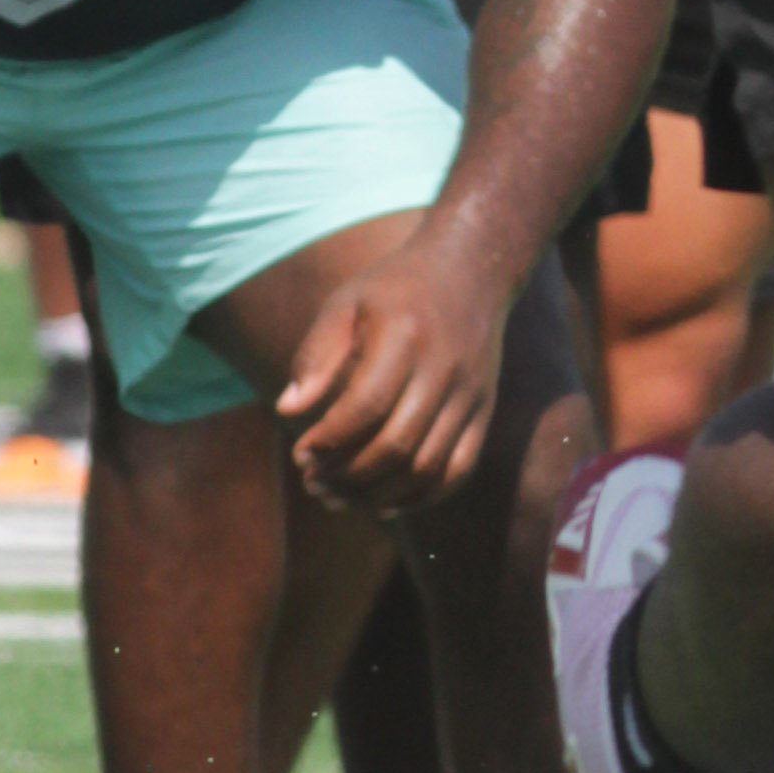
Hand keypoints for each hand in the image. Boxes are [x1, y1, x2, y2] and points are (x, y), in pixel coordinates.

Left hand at [278, 238, 505, 514]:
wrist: (471, 270)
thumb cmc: (394, 289)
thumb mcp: (347, 303)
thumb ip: (316, 355)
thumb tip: (288, 411)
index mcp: (406, 335)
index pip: (366, 406)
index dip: (329, 440)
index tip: (300, 454)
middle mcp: (445, 368)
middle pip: (397, 444)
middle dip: (347, 476)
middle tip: (313, 482)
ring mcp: (471, 394)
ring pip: (427, 467)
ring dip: (378, 495)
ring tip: (339, 497)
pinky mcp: (484, 412)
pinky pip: (457, 471)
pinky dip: (420, 497)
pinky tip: (384, 502)